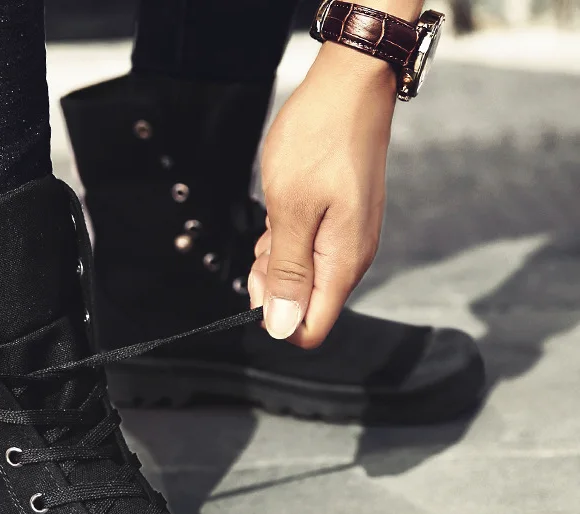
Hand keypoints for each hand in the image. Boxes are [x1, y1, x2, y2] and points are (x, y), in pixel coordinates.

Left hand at [250, 42, 396, 347]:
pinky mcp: (340, 223)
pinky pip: (307, 250)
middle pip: (304, 305)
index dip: (277, 317)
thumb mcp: (291, 211)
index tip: (260, 280)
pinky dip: (287, 237)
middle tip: (266, 239)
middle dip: (273, 283)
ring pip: (302, 276)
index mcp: (342, 264)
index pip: (312, 328)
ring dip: (277, 256)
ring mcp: (347, 240)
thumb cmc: (319, 140)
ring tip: (277, 216)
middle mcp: (349, 259)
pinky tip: (284, 208)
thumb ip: (288, 273)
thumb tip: (283, 328)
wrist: (350, 87)